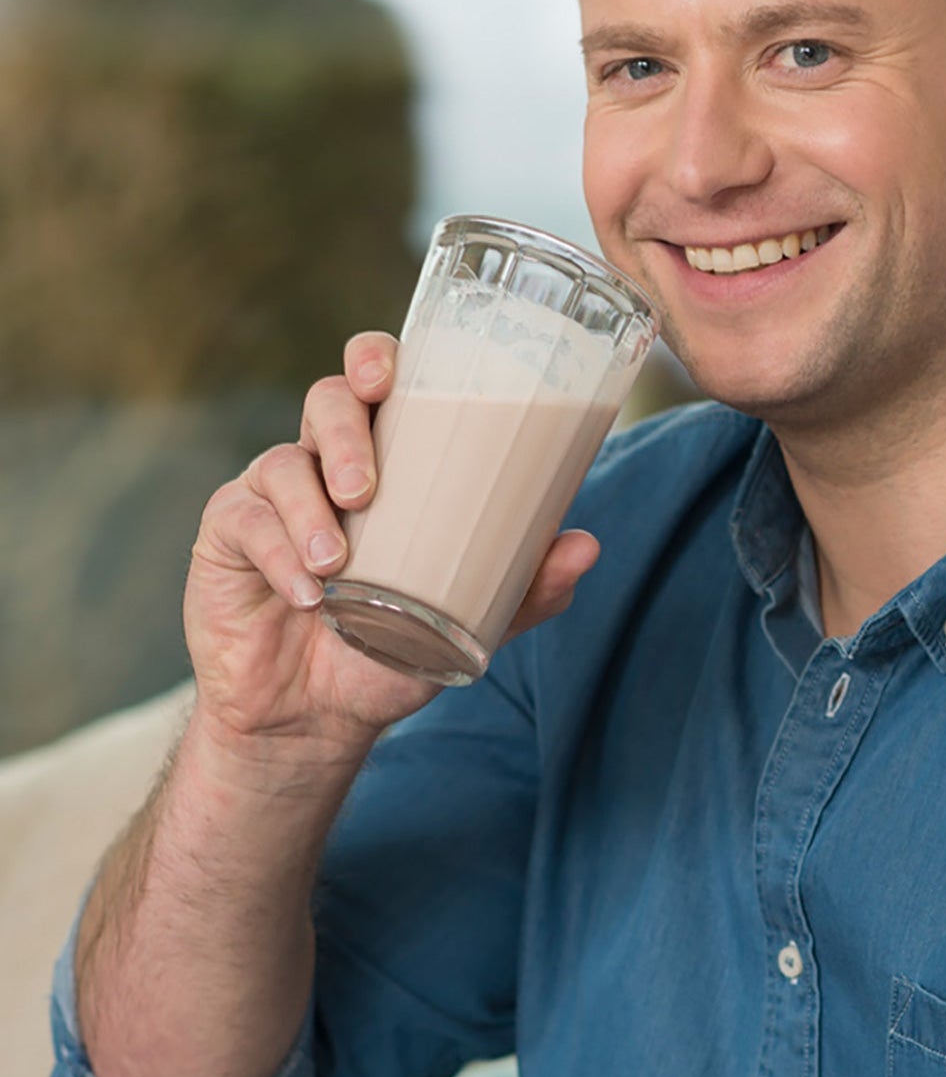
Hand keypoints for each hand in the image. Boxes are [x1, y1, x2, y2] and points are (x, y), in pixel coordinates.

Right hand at [183, 331, 600, 760]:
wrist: (318, 719)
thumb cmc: (393, 647)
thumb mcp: (468, 620)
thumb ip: (524, 585)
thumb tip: (587, 546)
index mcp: (390, 459)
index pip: (378, 381)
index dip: (377, 357)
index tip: (388, 373)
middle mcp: (327, 462)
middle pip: (327, 402)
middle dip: (345, 430)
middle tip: (366, 486)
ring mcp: (272, 495)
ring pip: (282, 462)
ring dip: (312, 507)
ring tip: (339, 561)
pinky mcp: (227, 535)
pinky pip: (247, 522)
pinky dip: (280, 555)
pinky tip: (308, 593)